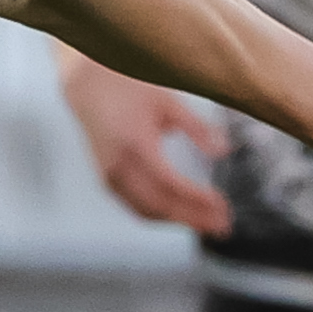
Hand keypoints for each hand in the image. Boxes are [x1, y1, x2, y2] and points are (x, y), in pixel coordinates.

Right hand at [59, 50, 231, 233]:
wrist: (88, 86)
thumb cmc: (129, 88)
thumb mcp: (168, 102)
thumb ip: (196, 128)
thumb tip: (224, 151)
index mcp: (135, 145)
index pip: (170, 183)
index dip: (197, 199)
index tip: (223, 205)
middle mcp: (118, 166)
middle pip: (159, 205)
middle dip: (193, 218)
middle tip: (224, 225)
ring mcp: (109, 176)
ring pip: (146, 211)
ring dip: (178, 221)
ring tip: (208, 224)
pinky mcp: (108, 180)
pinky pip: (135, 206)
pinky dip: (160, 215)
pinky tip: (181, 214)